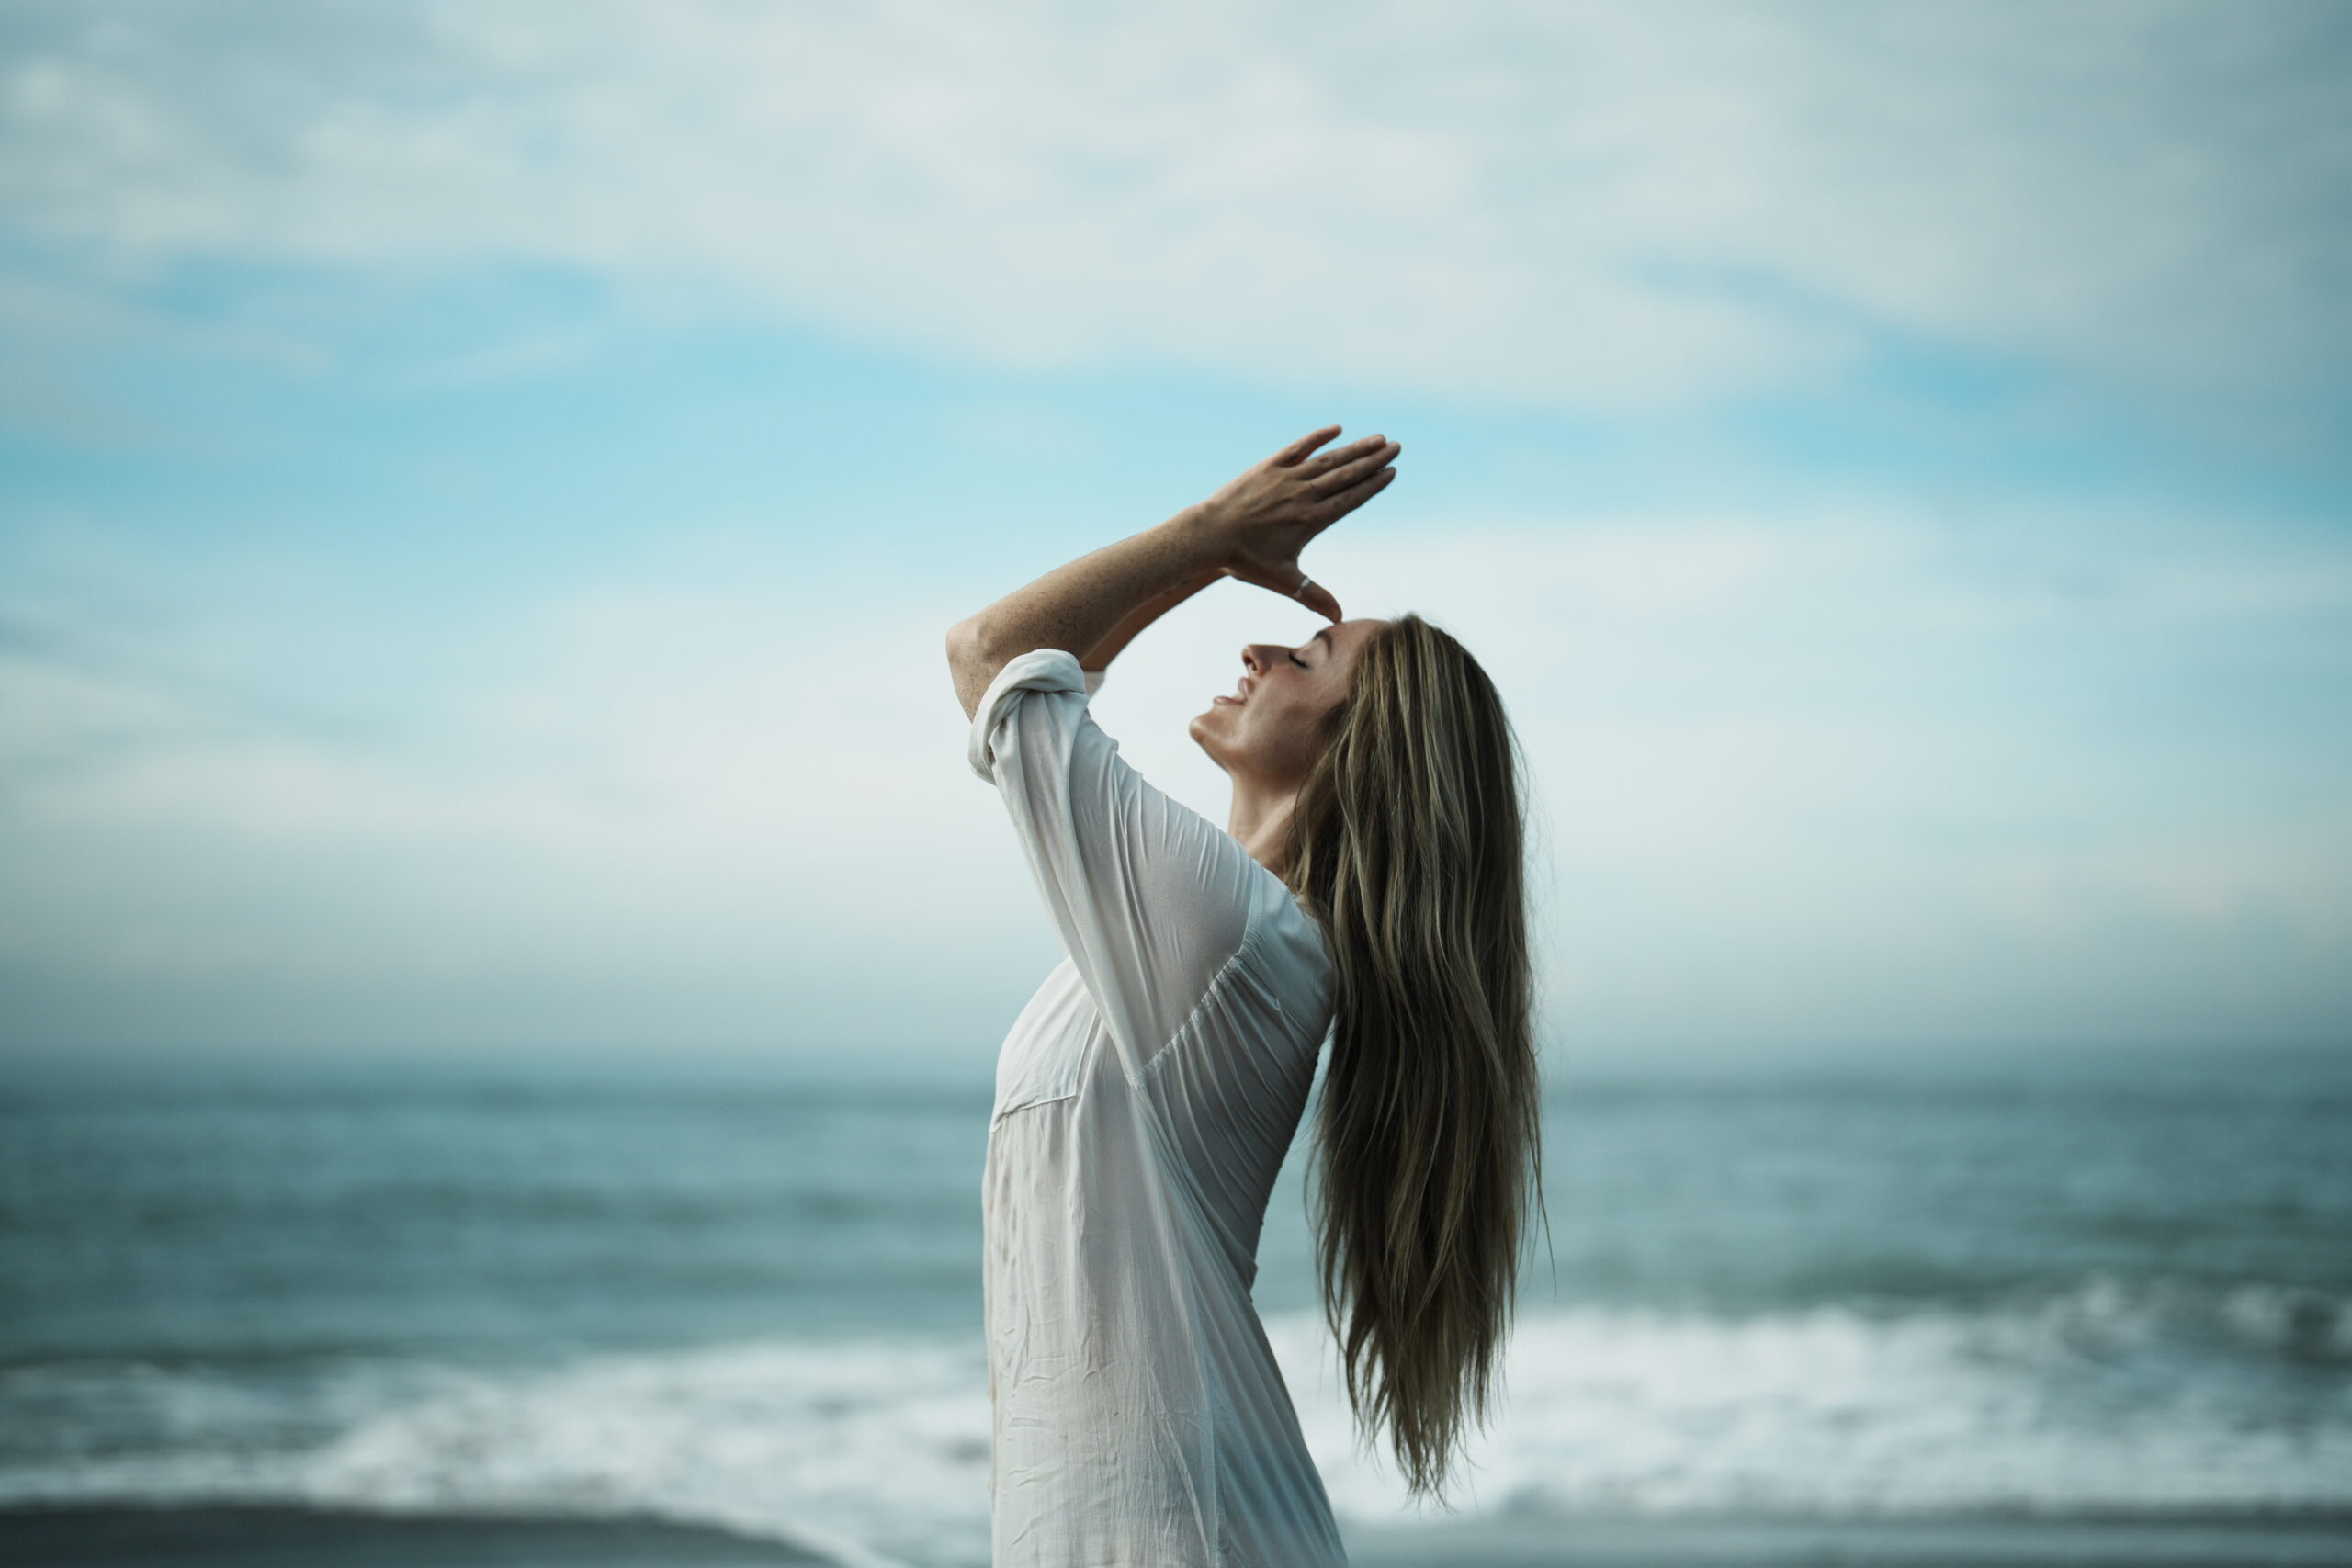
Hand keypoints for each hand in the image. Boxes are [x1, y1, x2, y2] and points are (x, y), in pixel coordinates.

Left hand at [1193, 425, 1398, 621]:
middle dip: (1373, 461)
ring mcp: (1285, 477)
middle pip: (1346, 474)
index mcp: (1310, 520)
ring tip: (1378, 439)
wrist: (1208, 535)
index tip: (1392, 473)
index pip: (1350, 499)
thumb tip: (1339, 619)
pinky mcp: (1267, 466)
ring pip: (1328, 459)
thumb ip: (1314, 596)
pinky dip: (1318, 438)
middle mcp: (1303, 494)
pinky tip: (1337, 430)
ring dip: (1355, 448)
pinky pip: (1298, 448)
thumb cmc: (1245, 560)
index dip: (1373, 485)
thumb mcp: (1283, 580)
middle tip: (1397, 448)